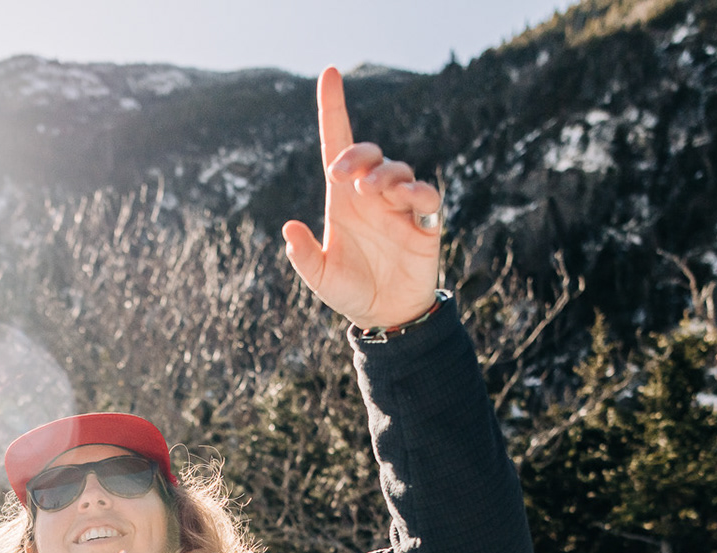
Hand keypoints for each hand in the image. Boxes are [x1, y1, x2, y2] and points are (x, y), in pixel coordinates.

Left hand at [282, 66, 443, 329]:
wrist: (387, 316)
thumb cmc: (351, 291)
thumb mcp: (320, 278)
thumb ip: (304, 256)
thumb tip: (289, 229)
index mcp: (343, 199)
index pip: (338, 143)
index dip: (333, 108)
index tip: (330, 73)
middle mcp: (372, 196)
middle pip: (369, 154)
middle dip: (358, 155)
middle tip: (343, 176)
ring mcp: (400, 206)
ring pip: (397, 171)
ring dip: (384, 175)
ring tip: (370, 194)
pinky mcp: (425, 222)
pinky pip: (426, 196)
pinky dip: (417, 192)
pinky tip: (405, 201)